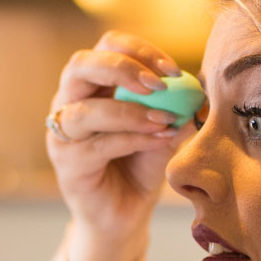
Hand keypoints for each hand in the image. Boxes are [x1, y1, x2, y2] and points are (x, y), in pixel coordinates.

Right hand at [46, 31, 189, 244]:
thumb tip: (198, 88)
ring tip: (165, 121)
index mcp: (93, 84)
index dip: (138, 50)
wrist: (126, 213)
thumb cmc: (141, 165)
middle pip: (80, 65)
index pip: (106, 46)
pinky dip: (132, 140)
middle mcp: (69, 102)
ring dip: (130, 112)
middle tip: (159, 85)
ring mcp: (62, 134)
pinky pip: (96, 146)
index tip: (174, 70)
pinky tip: (159, 140)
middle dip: (122, 67)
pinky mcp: (67, 165)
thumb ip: (176, 107)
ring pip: (85, 111)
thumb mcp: (163, 130)